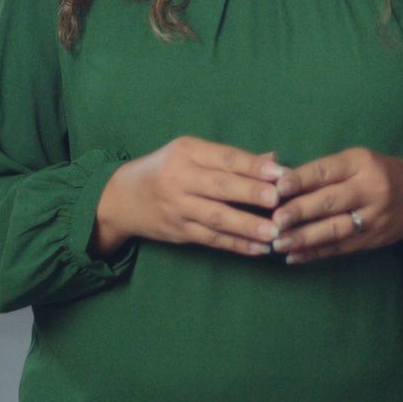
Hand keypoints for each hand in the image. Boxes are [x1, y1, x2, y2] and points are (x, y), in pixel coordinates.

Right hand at [94, 136, 286, 258]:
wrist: (123, 197)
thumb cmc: (167, 169)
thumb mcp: (192, 154)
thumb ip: (231, 158)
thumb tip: (274, 158)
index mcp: (187, 152)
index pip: (225, 158)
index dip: (253, 166)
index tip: (280, 173)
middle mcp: (180, 179)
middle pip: (220, 187)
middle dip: (251, 193)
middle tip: (279, 200)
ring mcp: (178, 207)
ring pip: (216, 218)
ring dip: (247, 226)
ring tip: (274, 232)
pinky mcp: (179, 231)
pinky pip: (211, 239)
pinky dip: (236, 245)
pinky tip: (258, 248)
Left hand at [268, 148, 402, 264]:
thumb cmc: (376, 174)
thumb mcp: (355, 161)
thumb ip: (322, 171)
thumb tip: (278, 183)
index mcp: (361, 164)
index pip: (327, 171)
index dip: (301, 179)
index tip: (278, 187)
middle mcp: (369, 190)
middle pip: (331, 202)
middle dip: (300, 212)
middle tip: (275, 220)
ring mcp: (372, 218)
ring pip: (334, 229)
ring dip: (304, 238)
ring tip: (278, 243)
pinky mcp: (370, 241)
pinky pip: (339, 248)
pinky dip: (314, 254)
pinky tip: (293, 257)